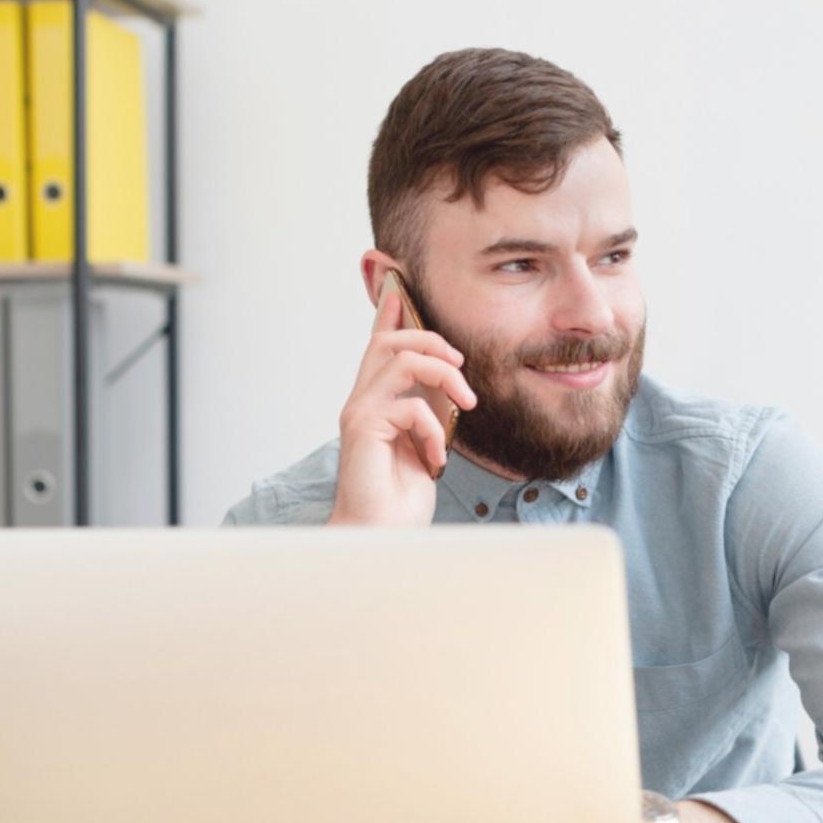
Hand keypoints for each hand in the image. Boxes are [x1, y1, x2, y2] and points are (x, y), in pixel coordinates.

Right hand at [328, 290, 477, 525]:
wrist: (379, 537)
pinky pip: (407, 406)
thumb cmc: (399, 499)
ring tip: (464, 403)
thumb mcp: (426, 445)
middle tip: (461, 366)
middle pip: (388, 341)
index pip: (380, 346)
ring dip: (442, 374)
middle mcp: (362, 402)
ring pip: (399, 359)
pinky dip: (432, 428)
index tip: (400, 285)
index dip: (390, 313)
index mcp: (377, 402)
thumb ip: (430, 413)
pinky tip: (435, 457)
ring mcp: (359, 413)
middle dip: (431, 339)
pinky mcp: (362, 430)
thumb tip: (452, 386)